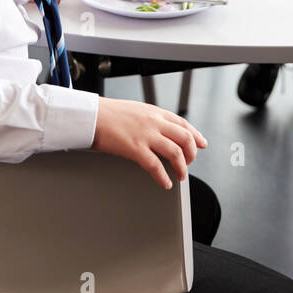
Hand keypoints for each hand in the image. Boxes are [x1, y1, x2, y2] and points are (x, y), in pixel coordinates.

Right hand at [92, 97, 208, 189]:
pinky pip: (156, 166)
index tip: (202, 144)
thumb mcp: (135, 110)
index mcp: (155, 112)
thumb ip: (150, 118)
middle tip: (190, 163)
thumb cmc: (108, 113)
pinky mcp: (135, 149)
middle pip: (185, 138)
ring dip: (182, 167)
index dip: (195, 135)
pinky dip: (163, 177)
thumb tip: (158, 129)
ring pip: (175, 153)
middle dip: (192, 153)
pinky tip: (165, 183)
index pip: (183, 123)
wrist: (91, 115)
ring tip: (181, 176)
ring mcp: (146, 135)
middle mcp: (154, 122)